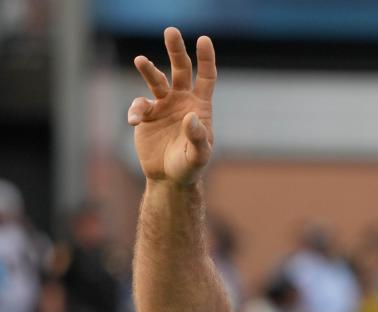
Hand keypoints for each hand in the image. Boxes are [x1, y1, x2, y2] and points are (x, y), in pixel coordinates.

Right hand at [128, 27, 215, 185]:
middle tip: (171, 31)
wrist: (169, 177)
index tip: (204, 39)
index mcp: (200, 106)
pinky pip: (138, 106)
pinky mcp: (146, 115)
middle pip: (180, 69)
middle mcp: (182, 100)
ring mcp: (163, 105)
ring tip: (140, 60)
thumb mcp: (199, 156)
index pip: (206, 77)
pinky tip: (135, 122)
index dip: (206, 59)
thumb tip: (190, 117)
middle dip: (176, 50)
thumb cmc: (190, 166)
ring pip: (156, 81)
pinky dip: (135, 111)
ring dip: (148, 70)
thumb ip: (198, 138)